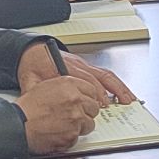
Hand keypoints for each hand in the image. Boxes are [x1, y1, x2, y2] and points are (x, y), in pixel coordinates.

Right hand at [15, 75, 106, 152]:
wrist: (19, 124)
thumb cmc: (28, 107)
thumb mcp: (46, 86)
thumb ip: (66, 88)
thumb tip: (78, 93)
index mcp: (69, 85)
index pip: (92, 90)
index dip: (88, 98)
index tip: (85, 103)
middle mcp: (75, 100)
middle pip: (94, 108)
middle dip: (86, 113)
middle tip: (74, 116)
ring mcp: (76, 118)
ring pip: (89, 124)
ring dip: (80, 126)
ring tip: (65, 126)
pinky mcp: (72, 134)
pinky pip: (78, 137)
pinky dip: (69, 138)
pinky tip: (58, 133)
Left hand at [17, 44, 135, 105]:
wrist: (34, 52)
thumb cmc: (33, 66)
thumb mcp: (29, 80)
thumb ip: (35, 92)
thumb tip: (39, 106)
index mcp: (64, 67)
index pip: (85, 79)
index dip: (96, 92)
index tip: (103, 104)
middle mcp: (78, 64)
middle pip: (100, 76)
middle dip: (112, 91)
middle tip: (122, 104)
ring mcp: (84, 64)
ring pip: (106, 74)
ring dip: (119, 87)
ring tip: (129, 98)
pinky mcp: (87, 66)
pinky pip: (104, 74)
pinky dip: (115, 84)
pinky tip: (121, 92)